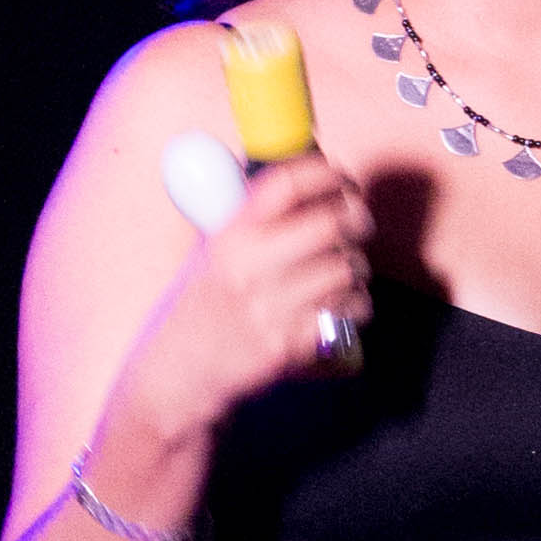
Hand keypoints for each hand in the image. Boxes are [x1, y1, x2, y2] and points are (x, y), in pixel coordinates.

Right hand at [140, 150, 372, 428]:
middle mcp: (248, 266)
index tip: (342, 178)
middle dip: (356, 218)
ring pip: (346, 267)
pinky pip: (348, 309)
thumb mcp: (213, 251)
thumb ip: (252, 216)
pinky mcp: (291, 343)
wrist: (182, 372)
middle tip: (359, 222)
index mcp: (228, 234)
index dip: (325, 173)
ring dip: (358, 265)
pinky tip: (346, 303)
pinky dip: (358, 302)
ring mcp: (270, 307)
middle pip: (329, 223)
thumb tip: (302, 168)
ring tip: (348, 268)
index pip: (285, 185)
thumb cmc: (205, 305)